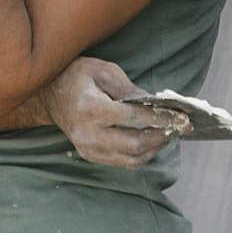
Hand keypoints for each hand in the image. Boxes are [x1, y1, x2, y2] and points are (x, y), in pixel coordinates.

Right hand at [39, 57, 192, 169]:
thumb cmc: (76, 76)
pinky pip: (122, 162)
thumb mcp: (102, 70)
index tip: (181, 115)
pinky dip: (142, 154)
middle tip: (181, 127)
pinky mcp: (90, 156)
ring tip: (170, 133)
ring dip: (155, 147)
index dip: (159, 117)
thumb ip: (127, 87)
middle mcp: (87, 133)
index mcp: (89, 107)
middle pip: (134, 143)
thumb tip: (153, 102)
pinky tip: (153, 140)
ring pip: (131, 158)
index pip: (132, 117)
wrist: (50, 95)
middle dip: (162, 136)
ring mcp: (87, 148)